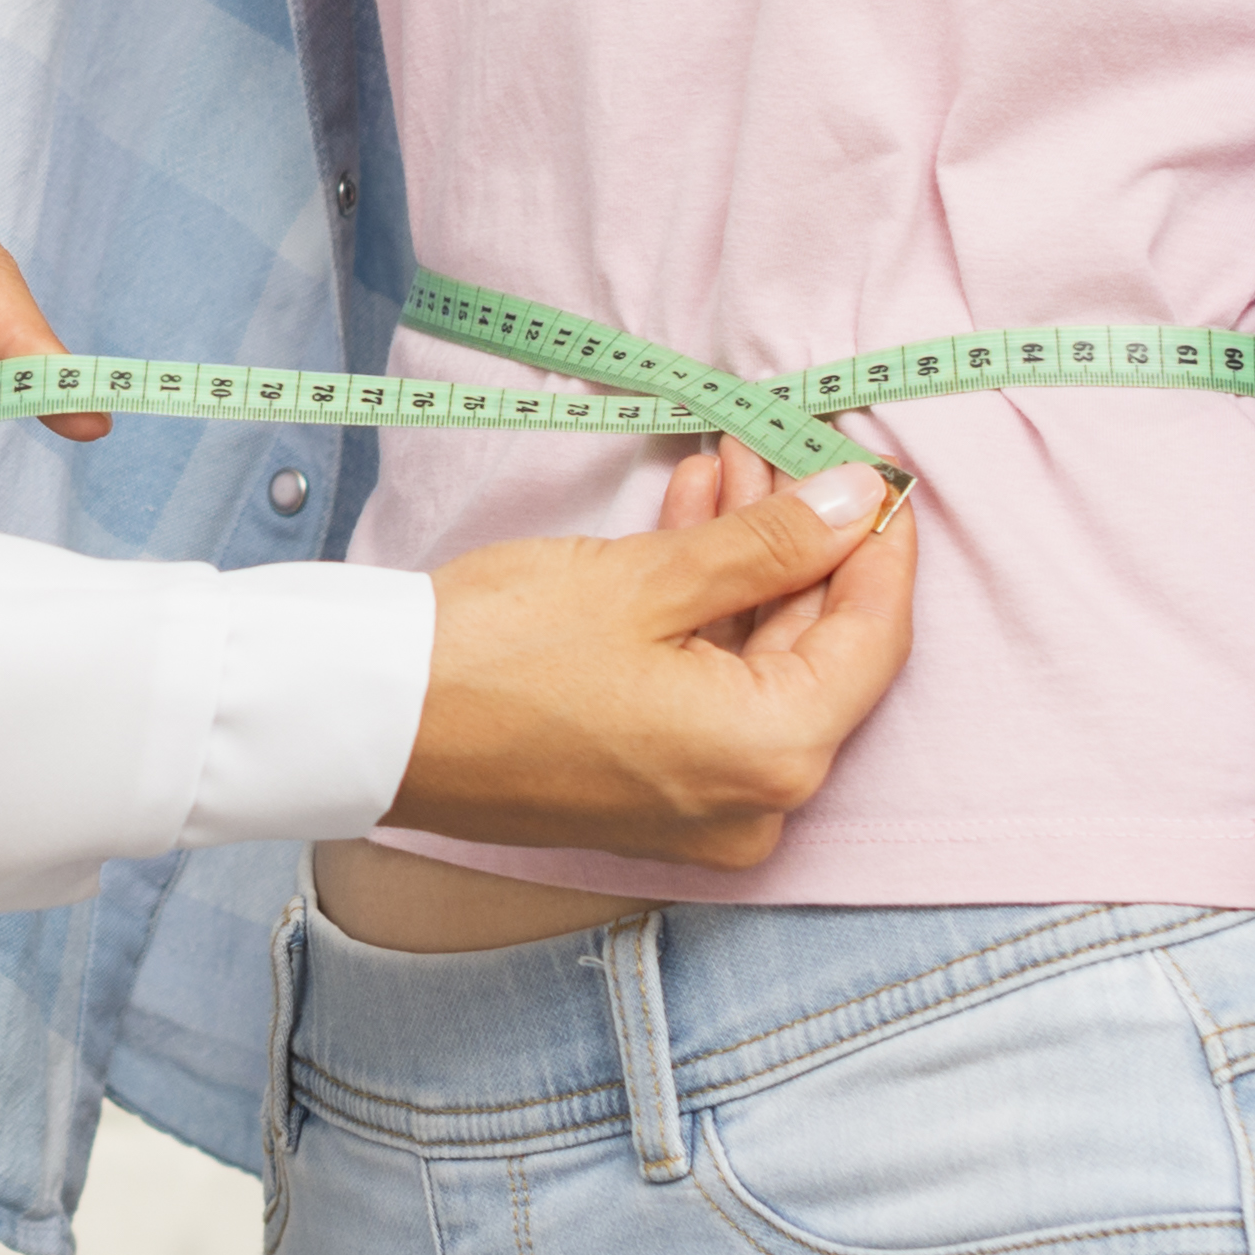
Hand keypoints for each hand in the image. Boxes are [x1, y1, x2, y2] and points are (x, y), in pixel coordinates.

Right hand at [392, 452, 920, 875]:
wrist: (373, 719)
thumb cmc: (497, 656)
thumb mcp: (647, 580)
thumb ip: (770, 543)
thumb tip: (856, 503)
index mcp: (772, 757)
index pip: (872, 637)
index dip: (881, 544)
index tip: (876, 470)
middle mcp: (753, 803)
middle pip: (816, 651)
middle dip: (802, 541)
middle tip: (786, 447)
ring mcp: (700, 807)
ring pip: (758, 664)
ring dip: (749, 563)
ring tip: (729, 461)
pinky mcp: (651, 791)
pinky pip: (710, 693)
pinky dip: (706, 613)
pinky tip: (693, 521)